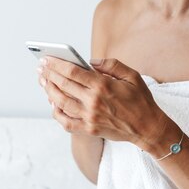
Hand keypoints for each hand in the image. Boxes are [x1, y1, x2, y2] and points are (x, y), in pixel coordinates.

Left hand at [37, 57, 167, 146]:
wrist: (148, 128)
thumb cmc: (141, 100)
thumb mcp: (132, 75)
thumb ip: (111, 65)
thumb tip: (90, 62)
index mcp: (103, 86)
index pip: (72, 72)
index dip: (56, 64)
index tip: (46, 59)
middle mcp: (93, 102)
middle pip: (63, 85)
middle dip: (49, 74)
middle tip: (40, 67)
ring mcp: (89, 117)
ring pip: (60, 102)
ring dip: (49, 91)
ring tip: (44, 82)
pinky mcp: (89, 129)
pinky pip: (66, 121)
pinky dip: (56, 112)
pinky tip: (53, 104)